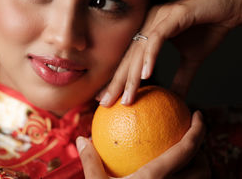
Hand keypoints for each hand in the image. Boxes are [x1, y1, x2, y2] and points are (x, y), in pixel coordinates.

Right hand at [77, 111, 207, 178]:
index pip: (185, 150)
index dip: (198, 130)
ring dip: (198, 169)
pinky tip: (170, 178)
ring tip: (185, 161)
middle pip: (205, 169)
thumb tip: (82, 139)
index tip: (198, 115)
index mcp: (155, 178)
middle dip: (204, 153)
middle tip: (191, 141)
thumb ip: (90, 160)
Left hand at [99, 0, 241, 105]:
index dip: (118, 80)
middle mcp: (148, 24)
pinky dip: (151, 56)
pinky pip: (158, 38)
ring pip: (140, 50)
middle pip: (129, 57)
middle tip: (105, 102)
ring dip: (132, 76)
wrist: (230, 7)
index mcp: (149, 32)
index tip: (107, 98)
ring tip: (125, 97)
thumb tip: (175, 99)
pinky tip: (146, 75)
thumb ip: (181, 77)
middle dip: (117, 82)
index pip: (130, 60)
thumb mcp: (192, 59)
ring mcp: (159, 18)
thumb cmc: (210, 29)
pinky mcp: (173, 15)